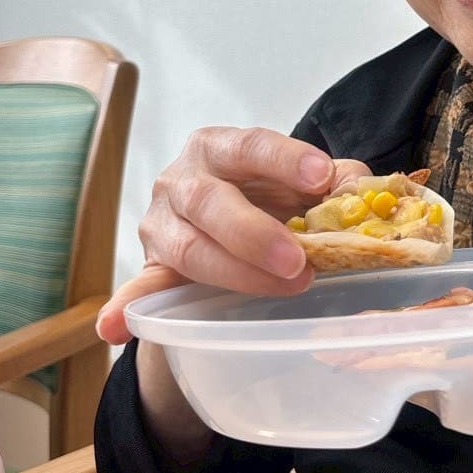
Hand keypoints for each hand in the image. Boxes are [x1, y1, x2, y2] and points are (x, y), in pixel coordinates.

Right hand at [95, 127, 370, 343]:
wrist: (222, 222)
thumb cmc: (267, 195)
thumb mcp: (301, 181)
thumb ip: (334, 180)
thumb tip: (360, 189)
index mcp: (220, 146)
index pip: (250, 145)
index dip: (285, 159)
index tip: (321, 177)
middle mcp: (181, 179)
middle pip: (211, 202)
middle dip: (256, 233)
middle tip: (298, 260)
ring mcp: (160, 223)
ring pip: (189, 250)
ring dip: (235, 273)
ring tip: (286, 286)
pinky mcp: (151, 267)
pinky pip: (138, 289)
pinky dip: (126, 308)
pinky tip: (112, 327)